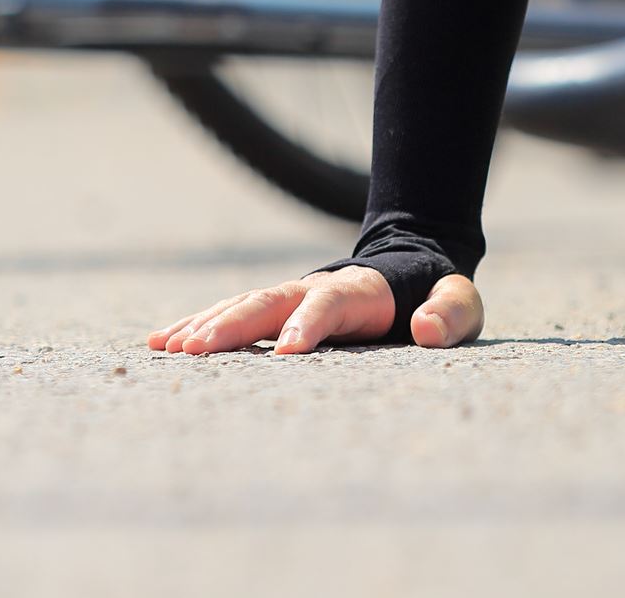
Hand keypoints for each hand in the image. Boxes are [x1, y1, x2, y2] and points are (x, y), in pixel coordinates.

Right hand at [147, 265, 483, 355]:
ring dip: (207, 325)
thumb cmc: (438, 300)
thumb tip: (426, 327)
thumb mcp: (462, 304)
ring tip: (170, 348)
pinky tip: (161, 343)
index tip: (287, 352)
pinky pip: (231, 314)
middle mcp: (316, 288)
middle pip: (271, 301)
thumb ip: (452, 312)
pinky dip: (197, 325)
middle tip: (200, 351)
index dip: (310, 324)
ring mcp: (291, 296)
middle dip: (235, 325)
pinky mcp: (275, 310)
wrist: (411, 272)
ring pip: (242, 305)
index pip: (332, 303)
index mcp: (363, 291)